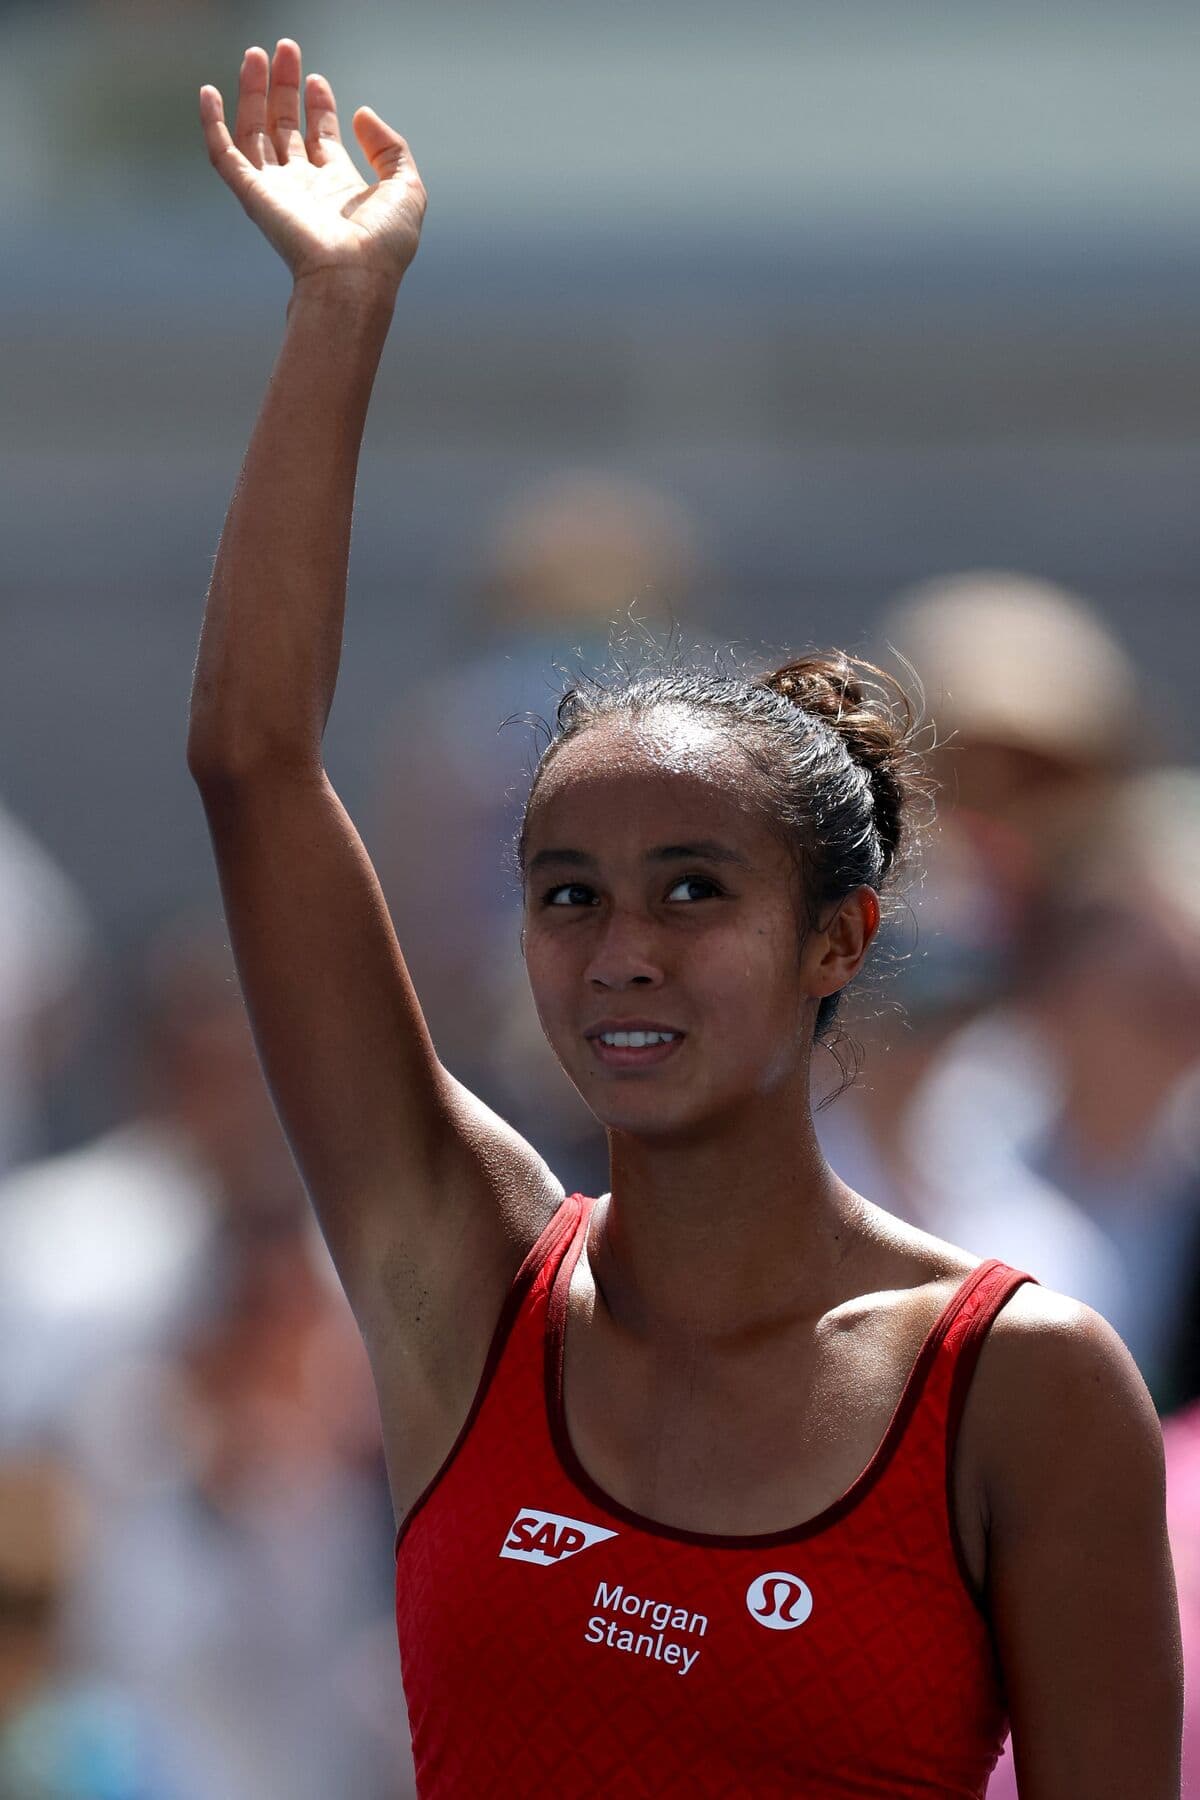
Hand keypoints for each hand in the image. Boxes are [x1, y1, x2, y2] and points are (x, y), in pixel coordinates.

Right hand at [200, 39, 425, 289]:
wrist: (354, 278)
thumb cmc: (384, 244)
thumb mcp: (407, 188)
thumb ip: (390, 147)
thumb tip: (362, 114)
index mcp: (338, 187)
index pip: (320, 137)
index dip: (318, 106)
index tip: (317, 79)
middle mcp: (304, 187)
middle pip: (285, 127)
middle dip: (283, 88)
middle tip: (285, 50)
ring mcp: (275, 191)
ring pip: (255, 132)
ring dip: (252, 93)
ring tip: (256, 54)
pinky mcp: (252, 196)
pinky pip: (223, 154)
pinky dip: (212, 124)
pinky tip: (209, 92)